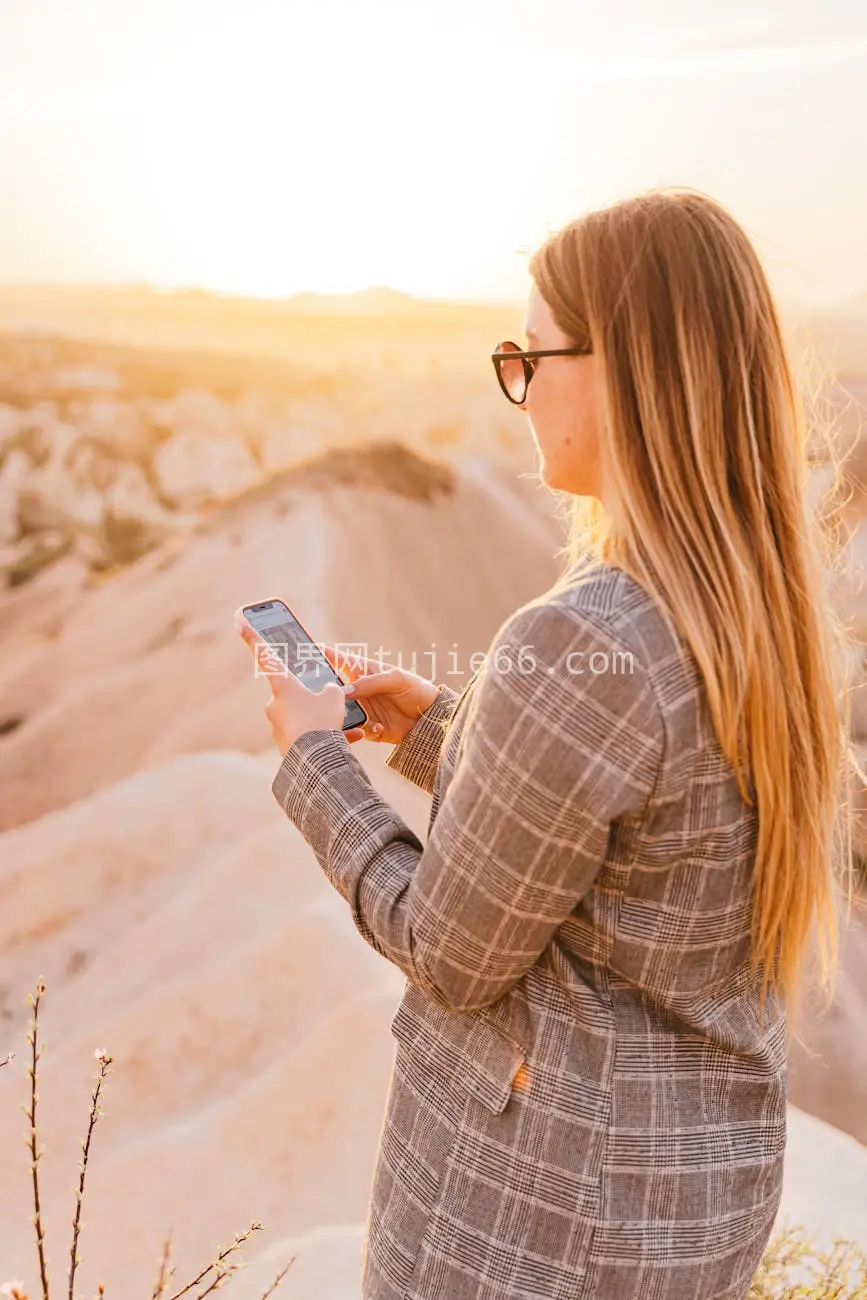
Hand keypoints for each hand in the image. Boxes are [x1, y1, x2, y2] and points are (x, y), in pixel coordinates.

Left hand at [235, 610, 350, 757]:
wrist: (316, 759)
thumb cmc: (322, 720)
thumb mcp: (334, 696)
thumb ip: (330, 689)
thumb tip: (326, 693)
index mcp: (283, 685)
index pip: (265, 655)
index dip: (252, 636)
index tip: (238, 620)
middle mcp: (275, 704)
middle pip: (294, 694)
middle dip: (312, 699)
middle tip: (329, 705)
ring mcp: (278, 725)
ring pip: (303, 717)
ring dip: (321, 720)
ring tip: (341, 726)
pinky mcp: (285, 744)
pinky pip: (307, 736)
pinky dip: (324, 737)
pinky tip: (348, 739)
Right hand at [319, 643, 439, 745]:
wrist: (431, 719)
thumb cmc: (416, 690)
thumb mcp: (396, 679)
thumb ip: (371, 682)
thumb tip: (346, 690)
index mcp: (364, 673)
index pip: (340, 660)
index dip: (324, 655)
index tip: (306, 649)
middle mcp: (359, 691)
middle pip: (333, 690)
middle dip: (323, 692)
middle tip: (318, 694)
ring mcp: (362, 710)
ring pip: (339, 713)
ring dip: (342, 715)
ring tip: (349, 715)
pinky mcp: (367, 729)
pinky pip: (355, 731)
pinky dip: (364, 729)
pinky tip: (378, 727)